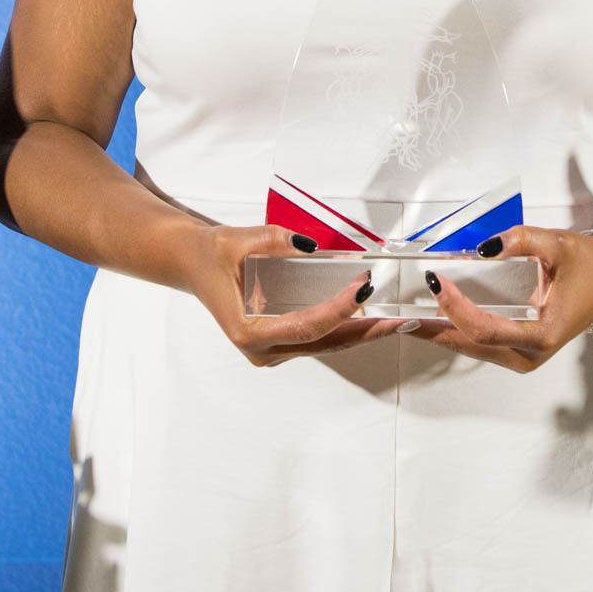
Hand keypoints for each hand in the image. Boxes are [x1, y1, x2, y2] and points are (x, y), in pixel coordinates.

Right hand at [181, 224, 396, 366]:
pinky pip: (319, 339)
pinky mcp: (280, 343)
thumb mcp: (238, 241)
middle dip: (365, 330)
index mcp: (248, 332)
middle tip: (400, 319)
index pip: (307, 325)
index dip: (339, 309)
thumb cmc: (211, 254)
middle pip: (324, 342)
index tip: (364, 288)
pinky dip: (346, 328)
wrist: (192, 263)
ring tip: (396, 321)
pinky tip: (372, 319)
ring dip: (361, 332)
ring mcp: (272, 350)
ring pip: (326, 345)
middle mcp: (262, 350)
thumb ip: (274, 240)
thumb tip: (310, 246)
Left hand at [406, 226, 592, 372]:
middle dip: (436, 327)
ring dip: (440, 333)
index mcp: (543, 333)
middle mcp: (531, 353)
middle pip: (472, 345)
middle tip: (400, 311)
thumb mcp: (556, 244)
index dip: (456, 308)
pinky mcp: (517, 351)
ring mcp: (523, 357)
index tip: (436, 281)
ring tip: (405, 318)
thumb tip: (485, 246)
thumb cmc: (585, 264)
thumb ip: (521, 240)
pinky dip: (453, 333)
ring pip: (472, 350)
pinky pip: (479, 346)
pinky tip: (430, 320)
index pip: (486, 329)